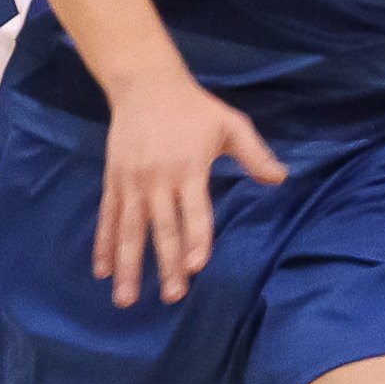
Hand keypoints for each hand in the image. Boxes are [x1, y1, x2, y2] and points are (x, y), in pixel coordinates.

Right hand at [96, 71, 283, 307]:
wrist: (144, 83)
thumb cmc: (193, 108)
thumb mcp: (230, 124)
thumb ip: (255, 154)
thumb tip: (281, 179)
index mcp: (188, 169)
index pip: (195, 212)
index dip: (195, 239)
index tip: (196, 266)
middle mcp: (157, 180)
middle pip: (162, 229)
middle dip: (166, 265)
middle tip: (172, 297)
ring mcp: (132, 183)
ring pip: (128, 231)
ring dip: (128, 266)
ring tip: (125, 299)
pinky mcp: (114, 181)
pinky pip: (108, 218)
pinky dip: (103, 245)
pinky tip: (102, 271)